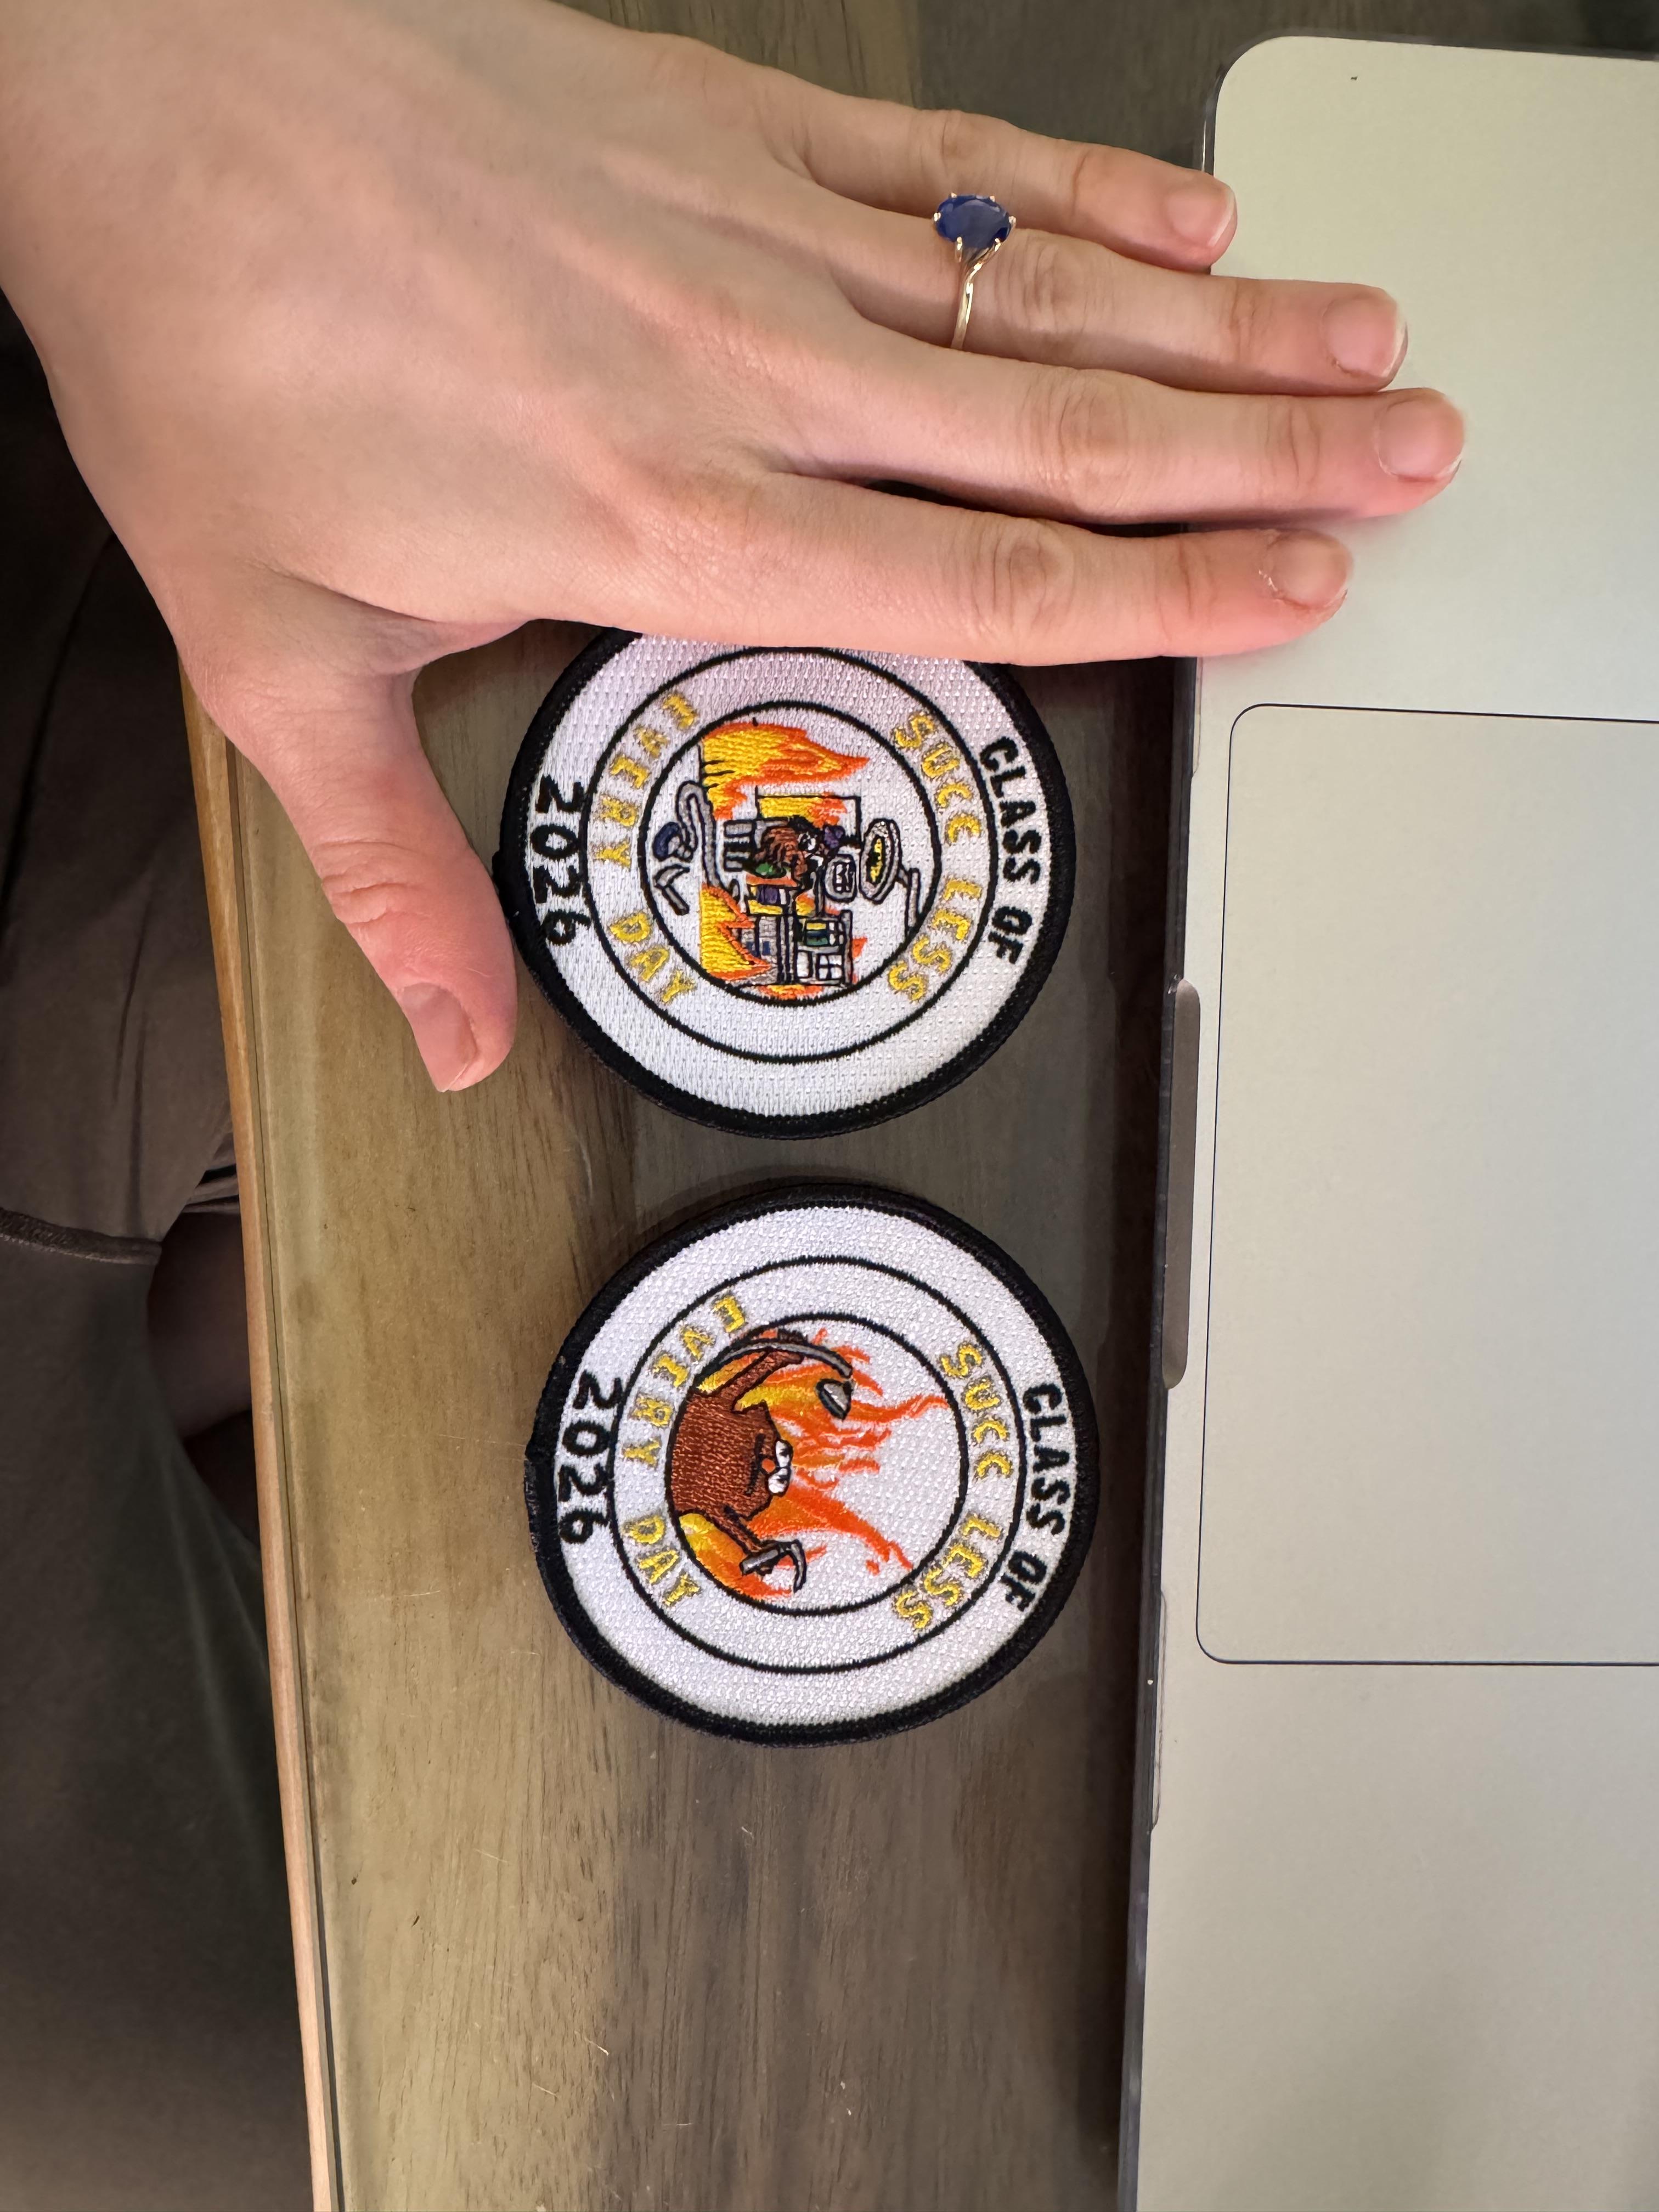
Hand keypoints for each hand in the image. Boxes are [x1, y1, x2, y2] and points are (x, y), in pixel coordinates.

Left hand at [0, 0, 1461, 1088]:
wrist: (137, 85)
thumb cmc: (206, 344)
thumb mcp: (278, 659)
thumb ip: (394, 867)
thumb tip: (459, 1038)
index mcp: (665, 523)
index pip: (979, 579)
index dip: (1161, 594)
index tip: (1288, 593)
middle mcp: (745, 373)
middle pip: (1062, 429)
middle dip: (1262, 455)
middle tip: (1407, 464)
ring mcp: (750, 232)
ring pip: (1039, 292)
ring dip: (1224, 321)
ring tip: (1363, 345)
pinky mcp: (725, 121)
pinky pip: (947, 160)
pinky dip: (1079, 186)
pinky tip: (1185, 211)